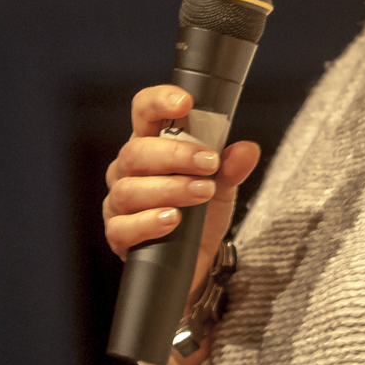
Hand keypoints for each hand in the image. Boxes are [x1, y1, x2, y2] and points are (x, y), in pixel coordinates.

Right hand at [103, 85, 261, 364]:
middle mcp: (128, 170)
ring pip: (130, 189)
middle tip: (209, 163)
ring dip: (170, 188)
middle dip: (175, 155)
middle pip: (136, 152)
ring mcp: (119, 203)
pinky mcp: (118, 236)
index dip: (159, 101)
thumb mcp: (222, 185)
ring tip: (202, 192)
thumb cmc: (202, 212)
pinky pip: (124, 228)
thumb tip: (246, 149)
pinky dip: (149, 222)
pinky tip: (172, 221)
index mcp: (150, 145)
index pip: (144, 112)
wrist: (199, 263)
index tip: (185, 102)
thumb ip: (232, 166)